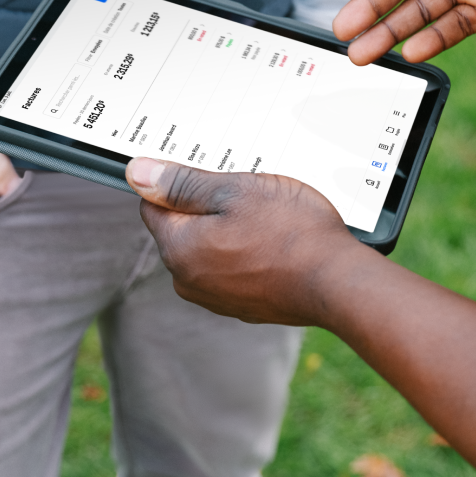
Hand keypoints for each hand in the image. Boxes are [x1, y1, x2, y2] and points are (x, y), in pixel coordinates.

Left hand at [125, 157, 355, 325]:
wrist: (339, 283)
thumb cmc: (292, 232)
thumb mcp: (234, 190)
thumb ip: (181, 184)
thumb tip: (136, 173)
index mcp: (180, 249)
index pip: (154, 205)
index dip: (178, 181)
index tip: (208, 171)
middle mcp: (190, 281)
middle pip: (182, 227)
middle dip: (206, 205)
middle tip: (244, 190)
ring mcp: (217, 298)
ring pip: (209, 247)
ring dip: (228, 228)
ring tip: (265, 215)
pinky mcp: (243, 305)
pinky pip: (232, 268)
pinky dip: (246, 251)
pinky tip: (274, 239)